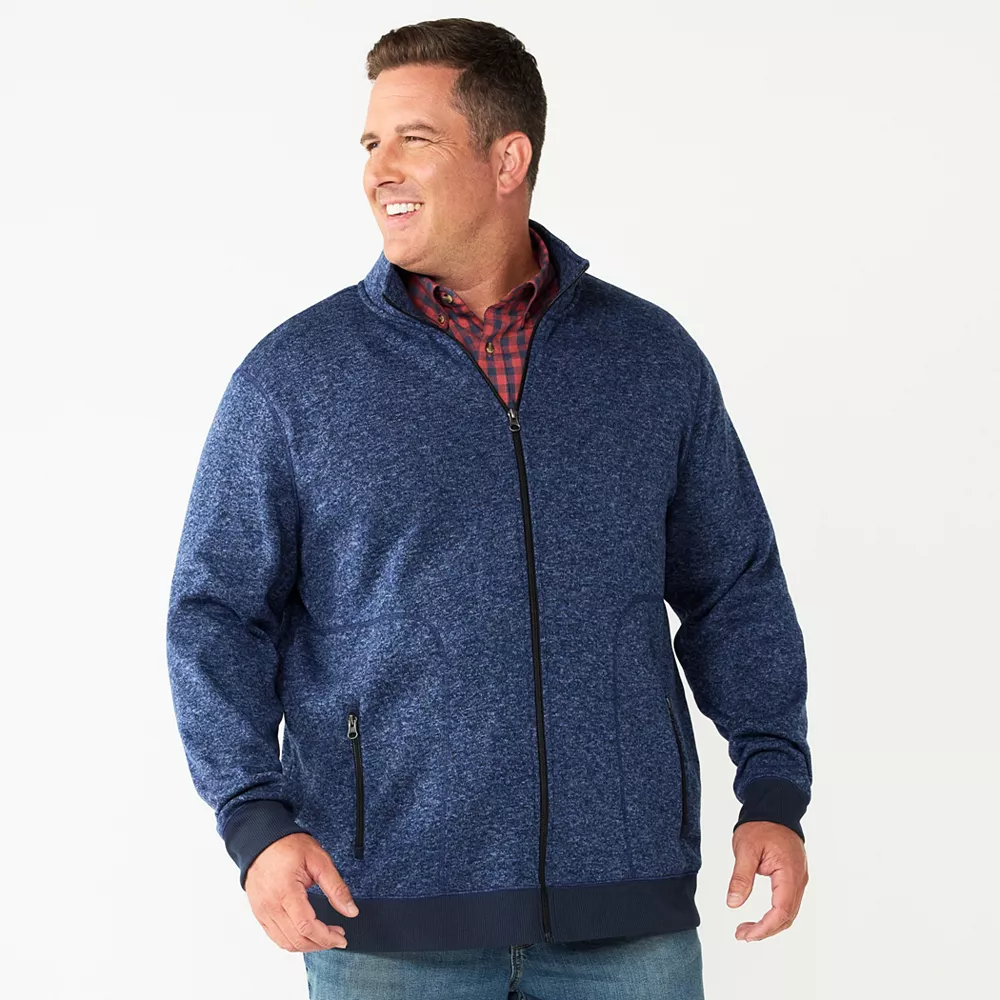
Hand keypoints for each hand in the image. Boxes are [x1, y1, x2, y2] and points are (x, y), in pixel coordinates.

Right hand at [245, 832, 359, 951]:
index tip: (342, 937)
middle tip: (337, 937)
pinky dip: (293, 941)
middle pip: (297, 940)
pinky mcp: (259, 914)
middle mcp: (270, 906)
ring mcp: (262, 912)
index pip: (307, 926)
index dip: (327, 937)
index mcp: (286, 891)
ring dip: (307, 945)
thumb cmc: (288, 846)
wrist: (262, 841)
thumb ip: (336, 887)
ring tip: (324, 936)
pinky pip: (275, 937)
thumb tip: (351, 910)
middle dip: (321, 944)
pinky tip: (306, 933)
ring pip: (285, 943)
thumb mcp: (319, 860)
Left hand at [726, 820, 808, 941]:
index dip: (764, 927)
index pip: (781, 910)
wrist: (774, 808)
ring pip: (789, 912)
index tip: (746, 934)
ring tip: (747, 930)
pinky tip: (760, 918)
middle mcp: (799, 879)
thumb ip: (741, 877)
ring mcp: (799, 879)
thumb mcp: (745, 848)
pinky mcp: (794, 878)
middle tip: (742, 934)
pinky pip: (788, 903)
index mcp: (790, 873)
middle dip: (765, 930)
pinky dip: (775, 915)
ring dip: (770, 924)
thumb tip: (733, 903)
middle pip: (787, 916)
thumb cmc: (761, 825)